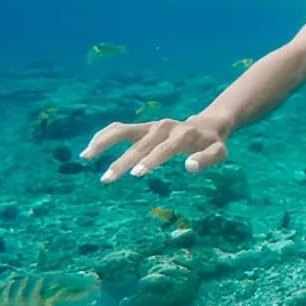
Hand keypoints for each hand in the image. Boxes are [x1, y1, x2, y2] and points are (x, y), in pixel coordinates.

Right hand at [81, 115, 229, 182]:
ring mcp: (150, 126)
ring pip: (123, 131)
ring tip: (86, 157)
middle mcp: (163, 127)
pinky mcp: (142, 127)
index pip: (164, 148)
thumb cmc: (212, 144)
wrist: (207, 126)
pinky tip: (90, 150)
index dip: (151, 160)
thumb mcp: (219, 152)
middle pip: (140, 144)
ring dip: (104, 142)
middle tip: (107, 179)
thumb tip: (190, 167)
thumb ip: (206, 159)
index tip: (136, 173)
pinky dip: (103, 136)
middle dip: (123, 161)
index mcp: (182, 135)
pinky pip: (119, 129)